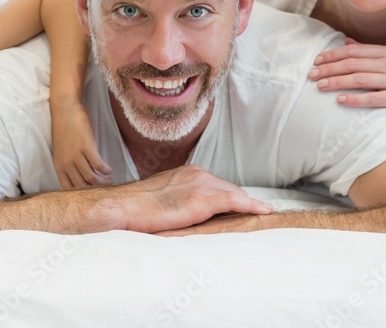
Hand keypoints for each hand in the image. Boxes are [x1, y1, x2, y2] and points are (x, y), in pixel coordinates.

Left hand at [51, 102, 112, 187]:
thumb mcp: (62, 151)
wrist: (65, 110)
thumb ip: (68, 164)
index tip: (90, 195)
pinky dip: (106, 169)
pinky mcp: (86, 147)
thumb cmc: (64, 129)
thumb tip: (80, 175)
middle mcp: (66, 163)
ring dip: (102, 182)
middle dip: (94, 190)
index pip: (68, 189)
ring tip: (110, 181)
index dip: (80, 194)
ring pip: (91, 177)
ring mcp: (76, 155)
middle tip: (104, 189)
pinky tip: (110, 169)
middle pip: (81, 185)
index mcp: (58, 166)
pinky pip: (98, 164)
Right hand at [115, 165, 271, 233]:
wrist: (122, 207)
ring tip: (263, 214)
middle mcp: (196, 174)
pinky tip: (263, 211)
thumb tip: (184, 213)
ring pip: (234, 195)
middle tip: (257, 213)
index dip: (229, 198)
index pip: (216, 185)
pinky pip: (234, 202)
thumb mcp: (161, 199)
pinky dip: (251, 205)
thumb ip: (177, 201)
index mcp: (187, 173)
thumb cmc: (135, 208)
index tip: (241, 206)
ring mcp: (200, 185)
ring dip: (248, 205)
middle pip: (228, 189)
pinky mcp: (201, 201)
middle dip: (241, 201)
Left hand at [308, 38, 385, 127]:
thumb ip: (371, 53)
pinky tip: (340, 100)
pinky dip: (355, 98)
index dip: (333, 55)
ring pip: (360, 78)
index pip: (355, 51)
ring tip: (320, 86)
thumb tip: (347, 42)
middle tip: (311, 75)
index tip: (317, 61)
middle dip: (330, 68)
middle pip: (353, 63)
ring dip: (337, 81)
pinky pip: (374, 97)